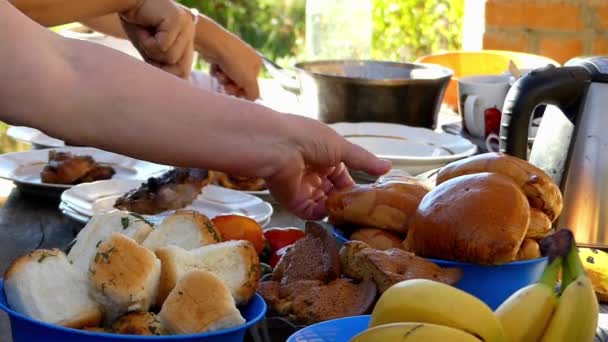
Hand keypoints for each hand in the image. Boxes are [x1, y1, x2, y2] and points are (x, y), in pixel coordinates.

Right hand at [120, 0, 194, 78]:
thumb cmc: (136, 26)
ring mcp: (186, 25)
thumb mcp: (151, 51)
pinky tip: (144, 27)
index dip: (166, 75)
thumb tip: (173, 93)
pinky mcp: (177, 19)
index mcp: (187, 39)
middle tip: (146, 44)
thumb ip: (163, 67)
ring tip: (145, 33)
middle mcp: (190, 31)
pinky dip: (148, 42)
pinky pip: (163, 45)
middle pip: (181, 69)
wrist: (125, 1)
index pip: (184, 72)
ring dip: (151, 50)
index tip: (151, 61)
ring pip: (171, 58)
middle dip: (158, 63)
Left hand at [208, 42, 261, 99]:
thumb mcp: (248, 82)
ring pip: (228, 78)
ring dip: (223, 79)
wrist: (214, 43)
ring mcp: (233, 56)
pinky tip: (215, 66)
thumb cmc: (234, 62)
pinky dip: (216, 71)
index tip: (237, 92)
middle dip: (231, 86)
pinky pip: (219, 71)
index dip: (243, 91)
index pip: (252, 86)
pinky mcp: (220, 56)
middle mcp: (247, 58)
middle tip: (227, 85)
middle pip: (239, 83)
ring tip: (220, 73)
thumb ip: (253, 95)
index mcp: (257, 63)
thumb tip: (251, 99)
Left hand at [262, 115, 390, 219]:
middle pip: (334, 192)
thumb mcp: (342, 147)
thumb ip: (364, 160)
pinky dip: (324, 216)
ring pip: (325, 204)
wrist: (278, 147)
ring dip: (338, 210)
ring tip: (356, 219)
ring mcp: (303, 188)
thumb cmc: (309, 139)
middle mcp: (314, 172)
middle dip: (347, 201)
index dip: (355, 186)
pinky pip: (311, 212)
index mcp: (324, 155)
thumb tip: (388, 167)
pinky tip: (338, 219)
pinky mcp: (293, 202)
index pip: (343, 176)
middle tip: (365, 213)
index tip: (371, 198)